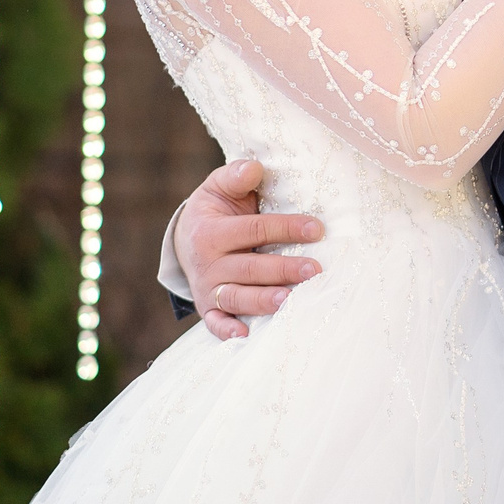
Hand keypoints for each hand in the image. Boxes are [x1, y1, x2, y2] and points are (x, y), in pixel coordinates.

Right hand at [171, 158, 324, 341]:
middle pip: (249, 268)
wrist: (186, 238)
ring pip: (236, 298)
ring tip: (291, 301)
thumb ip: (236, 176)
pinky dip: (227, 332)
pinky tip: (246, 335)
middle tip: (315, 270)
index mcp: (211, 231)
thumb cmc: (216, 209)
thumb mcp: (220, 186)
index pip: (254, 230)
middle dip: (283, 270)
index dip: (286, 228)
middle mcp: (208, 263)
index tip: (317, 229)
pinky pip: (215, 324)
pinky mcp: (208, 308)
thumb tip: (254, 168)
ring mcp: (208, 288)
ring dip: (263, 301)